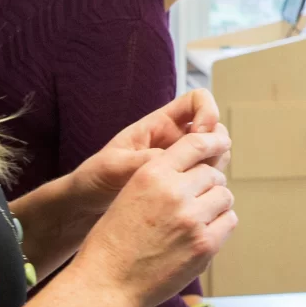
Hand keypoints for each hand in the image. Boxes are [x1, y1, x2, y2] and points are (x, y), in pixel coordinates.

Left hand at [68, 90, 226, 217]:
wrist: (88, 205)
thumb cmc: (95, 178)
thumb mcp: (113, 166)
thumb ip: (142, 161)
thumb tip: (171, 159)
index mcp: (160, 124)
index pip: (198, 101)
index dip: (207, 111)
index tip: (200, 134)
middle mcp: (176, 140)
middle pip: (215, 129)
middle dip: (216, 144)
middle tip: (202, 167)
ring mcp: (183, 162)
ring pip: (217, 155)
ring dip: (216, 167)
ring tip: (196, 186)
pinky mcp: (184, 184)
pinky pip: (209, 179)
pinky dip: (211, 186)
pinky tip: (195, 200)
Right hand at [72, 129, 235, 306]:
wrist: (106, 284)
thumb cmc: (113, 242)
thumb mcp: (129, 195)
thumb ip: (161, 180)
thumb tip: (196, 171)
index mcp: (152, 174)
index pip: (196, 144)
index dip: (212, 143)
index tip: (220, 144)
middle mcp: (175, 192)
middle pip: (213, 174)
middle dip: (209, 184)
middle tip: (198, 199)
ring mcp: (192, 219)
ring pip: (224, 197)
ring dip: (216, 204)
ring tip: (199, 218)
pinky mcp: (204, 245)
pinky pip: (228, 222)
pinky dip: (220, 225)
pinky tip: (202, 233)